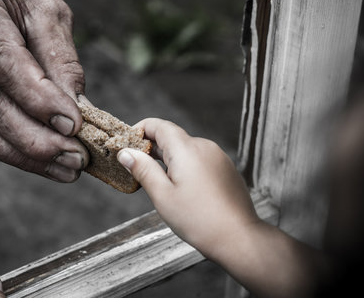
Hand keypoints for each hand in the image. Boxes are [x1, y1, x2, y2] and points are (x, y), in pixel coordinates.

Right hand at [117, 118, 325, 296]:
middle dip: (152, 148)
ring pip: (186, 149)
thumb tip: (126, 153)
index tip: (127, 143)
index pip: (158, 125)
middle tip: (136, 166)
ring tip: (159, 182)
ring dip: (169, 158)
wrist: (238, 237)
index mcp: (186, 149)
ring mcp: (218, 156)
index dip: (140, 130)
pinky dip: (186, 166)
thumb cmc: (199, 220)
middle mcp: (204, 146)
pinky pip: (200, 159)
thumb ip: (143, 170)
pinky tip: (182, 189)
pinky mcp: (226, 168)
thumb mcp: (162, 195)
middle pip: (172, 137)